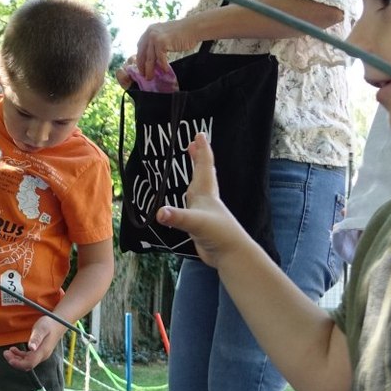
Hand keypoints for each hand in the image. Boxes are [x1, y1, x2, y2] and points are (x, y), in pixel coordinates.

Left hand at [4, 315, 64, 369]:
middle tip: (5, 353)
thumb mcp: (41, 328)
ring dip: (16, 359)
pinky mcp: (39, 353)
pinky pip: (28, 359)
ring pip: (26, 363)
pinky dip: (19, 356)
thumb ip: (36, 338)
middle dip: (14, 361)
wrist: (58, 323)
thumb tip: (31, 348)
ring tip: (7, 351)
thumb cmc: (49, 324)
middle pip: (27, 365)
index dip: (18, 363)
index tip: (9, 357)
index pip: (29, 363)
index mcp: (42, 352)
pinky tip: (14, 350)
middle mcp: (42, 356)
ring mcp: (41, 355)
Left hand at [129, 19, 199, 84]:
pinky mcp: (162, 42)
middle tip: (143, 75)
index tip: (141, 67)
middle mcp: (150, 32)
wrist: (193, 28)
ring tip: (151, 77)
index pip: (140, 46)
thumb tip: (152, 57)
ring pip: (149, 58)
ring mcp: (155, 37)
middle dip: (142, 66)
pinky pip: (160, 58)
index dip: (140, 58)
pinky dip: (163, 66)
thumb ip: (157, 43)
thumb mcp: (165, 35)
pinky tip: (165, 70)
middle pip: (142, 53)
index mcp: (150, 30)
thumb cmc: (182, 33)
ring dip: (150, 69)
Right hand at [153, 133, 254, 267]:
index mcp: (206, 194)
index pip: (204, 167)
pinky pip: (193, 205)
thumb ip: (177, 217)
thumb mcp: (195, 223)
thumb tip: (159, 213)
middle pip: (202, 174)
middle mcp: (206, 200)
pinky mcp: (201, 225)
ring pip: (199, 188)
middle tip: (193, 144)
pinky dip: (189, 198)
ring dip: (195, 176)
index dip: (201, 150)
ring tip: (192, 168)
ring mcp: (204, 212)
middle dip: (198, 158)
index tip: (199, 134)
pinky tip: (187, 201)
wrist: (230, 255)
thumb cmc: (218, 235)